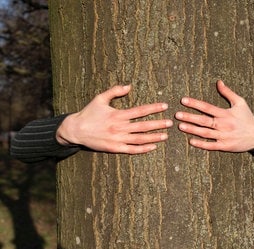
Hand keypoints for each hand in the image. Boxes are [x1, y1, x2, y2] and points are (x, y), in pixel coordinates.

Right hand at [56, 85, 172, 153]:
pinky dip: (143, 149)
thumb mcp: (100, 98)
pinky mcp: (115, 148)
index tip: (164, 106)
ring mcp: (118, 139)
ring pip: (140, 139)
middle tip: (170, 123)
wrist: (76, 130)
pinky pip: (131, 150)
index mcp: (118, 115)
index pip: (140, 111)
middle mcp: (120, 127)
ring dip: (154, 137)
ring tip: (165, 136)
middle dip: (158, 124)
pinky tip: (152, 147)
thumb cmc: (88, 113)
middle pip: (143, 126)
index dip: (153, 108)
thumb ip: (114, 91)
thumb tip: (129, 86)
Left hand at [175, 80, 253, 151]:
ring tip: (180, 126)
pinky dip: (201, 144)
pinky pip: (211, 145)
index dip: (195, 103)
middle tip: (177, 115)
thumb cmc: (247, 117)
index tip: (183, 101)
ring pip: (205, 133)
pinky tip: (191, 141)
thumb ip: (228, 93)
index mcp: (226, 113)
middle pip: (204, 120)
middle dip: (189, 117)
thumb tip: (218, 82)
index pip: (207, 107)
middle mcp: (224, 125)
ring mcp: (224, 136)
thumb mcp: (240, 103)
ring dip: (192, 130)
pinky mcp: (225, 146)